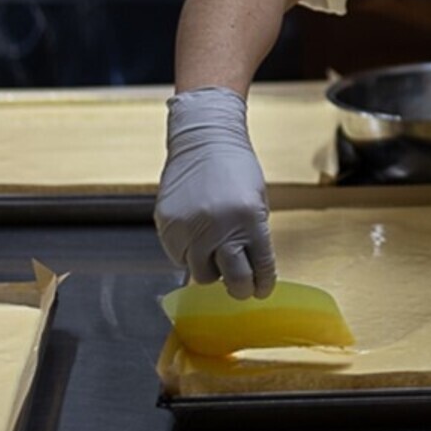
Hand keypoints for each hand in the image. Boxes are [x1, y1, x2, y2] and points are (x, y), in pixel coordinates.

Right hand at [155, 87, 276, 298]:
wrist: (205, 140)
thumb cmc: (236, 169)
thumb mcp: (256, 200)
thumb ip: (252, 235)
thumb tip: (249, 270)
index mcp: (250, 219)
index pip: (260, 266)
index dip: (263, 283)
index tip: (261, 290)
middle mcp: (220, 227)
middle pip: (232, 280)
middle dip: (240, 288)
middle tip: (241, 287)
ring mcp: (191, 228)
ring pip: (201, 274)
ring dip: (211, 269)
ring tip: (215, 253)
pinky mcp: (167, 226)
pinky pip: (178, 257)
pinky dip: (188, 255)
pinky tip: (196, 238)